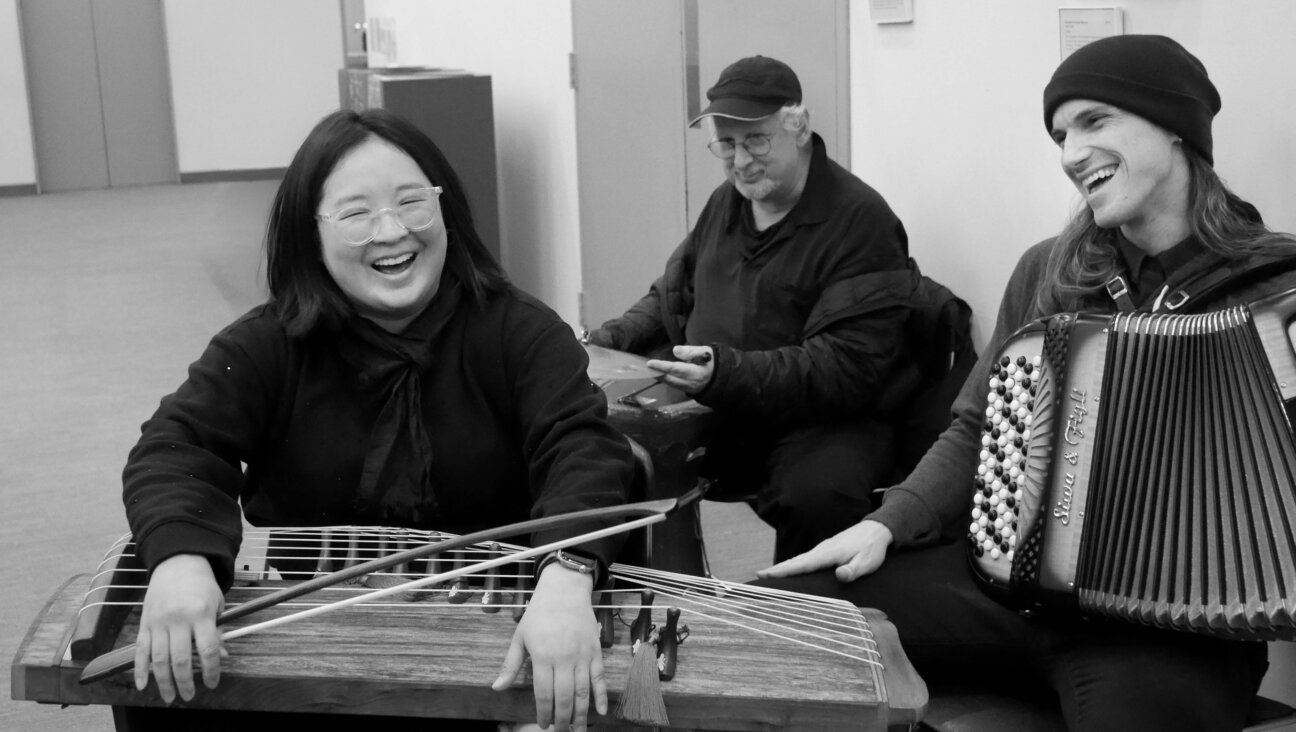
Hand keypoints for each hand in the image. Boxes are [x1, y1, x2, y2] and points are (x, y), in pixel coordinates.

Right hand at [134, 553, 225, 701]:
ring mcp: (158, 622)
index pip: (207, 648)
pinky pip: (140, 650)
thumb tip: (221, 656)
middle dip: (185, 682)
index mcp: (201, 613)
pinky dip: (140, 669)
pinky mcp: (145, 623)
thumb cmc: (201, 586)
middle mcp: (178, 619)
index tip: (212, 683)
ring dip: (163, 681)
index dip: (211, 670)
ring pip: (159, 658)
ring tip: (170, 696)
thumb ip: (217, 630)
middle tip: (189, 696)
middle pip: (180, 658)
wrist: (178, 564)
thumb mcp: (217, 604)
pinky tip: (142, 684)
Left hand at [493, 564, 603, 730]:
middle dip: (563, 719)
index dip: (544, 712)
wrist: (565, 590)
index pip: (544, 693)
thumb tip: (496, 688)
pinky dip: (602, 695)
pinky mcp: (595, 651)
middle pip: (565, 697)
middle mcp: (564, 658)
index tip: (543, 724)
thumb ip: (510, 664)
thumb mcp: (520, 636)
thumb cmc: (539, 613)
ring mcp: (582, 655)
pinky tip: (602, 711)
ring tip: (578, 731)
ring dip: (582, 714)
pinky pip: (600, 677)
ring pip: (583, 692)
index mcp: (543, 656)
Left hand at [646, 345, 713, 393]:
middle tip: (646, 368)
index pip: (675, 369)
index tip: (650, 363)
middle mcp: (690, 383)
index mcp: (695, 373)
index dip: (662, 366)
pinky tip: (660, 374)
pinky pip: (674, 385)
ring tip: (650, 370)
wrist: (724, 378)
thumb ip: (691, 351)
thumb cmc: (714, 362)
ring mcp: (689, 389)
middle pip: (670, 379)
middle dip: (657, 374)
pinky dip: (666, 379)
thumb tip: (675, 350)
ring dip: (660, 377)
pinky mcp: (688, 390)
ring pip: (671, 383)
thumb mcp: (706, 352)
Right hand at [756, 519, 893, 582]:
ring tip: (768, 576)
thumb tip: (840, 575)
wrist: (877, 530)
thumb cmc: (871, 549)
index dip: (782, 571)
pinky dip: (794, 565)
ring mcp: (822, 549)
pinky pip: (805, 559)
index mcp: (827, 554)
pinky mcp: (825, 551)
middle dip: (776, 569)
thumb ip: (853, 570)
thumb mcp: (866, 562)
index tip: (764, 574)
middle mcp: (821, 550)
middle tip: (758, 576)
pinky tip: (790, 571)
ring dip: (784, 567)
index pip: (800, 564)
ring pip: (799, 560)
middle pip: (794, 561)